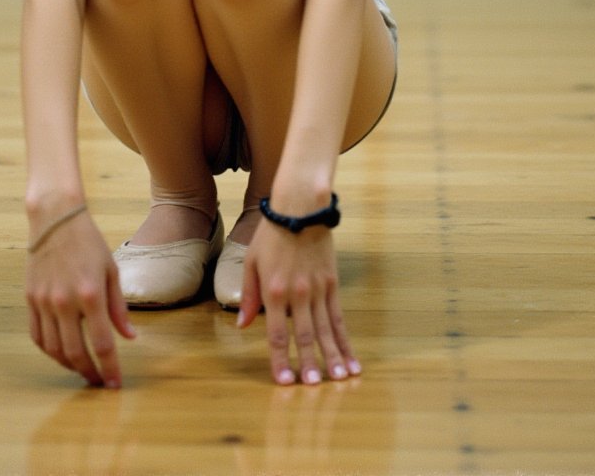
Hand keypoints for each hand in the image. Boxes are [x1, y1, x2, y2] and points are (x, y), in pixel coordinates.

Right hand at [25, 209, 135, 388]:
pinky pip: (37, 336)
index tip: (115, 384)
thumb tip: (130, 337)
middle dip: (89, 373)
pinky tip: (61, 352)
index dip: (110, 368)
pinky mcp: (30, 299)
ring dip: (69, 365)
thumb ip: (119, 308)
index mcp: (90, 294)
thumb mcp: (111, 271)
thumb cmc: (89, 242)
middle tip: (99, 382)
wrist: (55, 218)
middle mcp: (64, 302)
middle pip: (75, 353)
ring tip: (82, 368)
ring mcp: (43, 301)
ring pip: (53, 350)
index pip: (102, 343)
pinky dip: (49, 351)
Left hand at [237, 221, 360, 385]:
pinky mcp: (332, 285)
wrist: (301, 207)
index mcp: (274, 291)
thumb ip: (248, 295)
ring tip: (340, 379)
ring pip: (325, 331)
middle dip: (309, 364)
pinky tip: (353, 359)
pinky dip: (346, 341)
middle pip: (304, 337)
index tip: (284, 382)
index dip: (280, 360)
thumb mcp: (251, 261)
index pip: (276, 334)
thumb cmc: (271, 234)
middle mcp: (297, 295)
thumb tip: (241, 325)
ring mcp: (318, 290)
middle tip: (313, 387)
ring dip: (333, 357)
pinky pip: (339, 318)